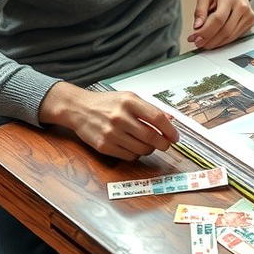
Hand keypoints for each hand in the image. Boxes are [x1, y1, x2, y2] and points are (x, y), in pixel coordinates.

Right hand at [39, 82, 178, 160]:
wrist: (79, 109)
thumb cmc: (107, 103)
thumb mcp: (129, 98)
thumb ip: (149, 108)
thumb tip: (171, 119)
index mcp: (129, 101)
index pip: (157, 118)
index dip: (170, 130)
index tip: (175, 137)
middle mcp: (120, 116)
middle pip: (151, 136)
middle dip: (163, 144)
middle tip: (165, 145)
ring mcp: (111, 132)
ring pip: (141, 149)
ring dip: (149, 150)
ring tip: (148, 144)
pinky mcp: (104, 146)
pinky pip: (129, 156)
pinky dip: (136, 154)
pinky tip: (133, 147)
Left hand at [187, 0, 253, 49]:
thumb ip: (200, 11)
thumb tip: (197, 27)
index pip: (218, 19)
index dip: (205, 31)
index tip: (195, 37)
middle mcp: (242, 7)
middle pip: (225, 30)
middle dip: (209, 40)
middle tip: (198, 43)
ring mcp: (248, 15)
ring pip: (231, 36)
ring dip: (216, 43)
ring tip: (204, 43)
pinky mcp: (250, 22)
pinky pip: (235, 36)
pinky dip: (223, 41)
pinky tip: (214, 40)